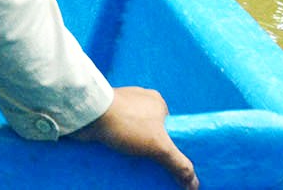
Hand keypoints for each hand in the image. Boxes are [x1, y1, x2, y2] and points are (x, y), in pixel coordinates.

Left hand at [70, 85, 197, 188]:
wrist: (87, 113)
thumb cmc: (126, 123)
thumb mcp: (160, 146)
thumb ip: (179, 164)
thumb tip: (195, 185)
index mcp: (157, 101)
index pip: (170, 128)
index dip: (169, 145)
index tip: (166, 161)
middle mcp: (139, 100)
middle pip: (151, 131)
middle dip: (150, 148)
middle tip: (151, 167)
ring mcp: (120, 106)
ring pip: (133, 132)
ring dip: (132, 148)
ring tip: (133, 165)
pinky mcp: (105, 113)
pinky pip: (117, 132)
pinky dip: (118, 144)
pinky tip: (118, 157)